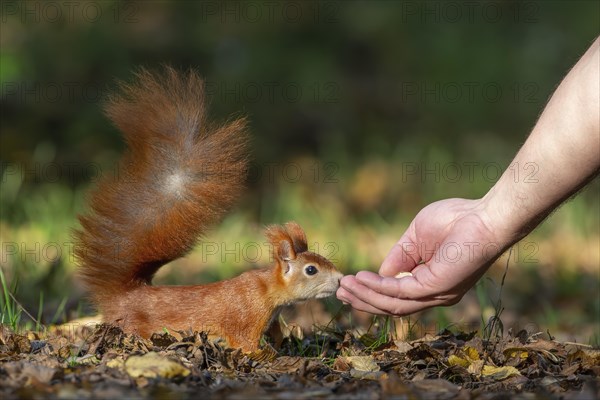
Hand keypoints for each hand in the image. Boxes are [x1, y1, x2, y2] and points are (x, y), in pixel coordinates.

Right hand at [336, 198, 507, 315]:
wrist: (485, 216)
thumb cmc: (456, 220)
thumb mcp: (416, 239)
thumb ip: (399, 257)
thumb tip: (379, 273)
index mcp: (431, 284)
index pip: (397, 297)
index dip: (371, 292)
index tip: (349, 283)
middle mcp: (434, 295)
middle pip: (392, 307)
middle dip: (364, 301)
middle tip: (340, 294)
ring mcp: (436, 295)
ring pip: (394, 305)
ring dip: (366, 296)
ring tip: (344, 287)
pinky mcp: (436, 288)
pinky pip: (400, 292)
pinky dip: (377, 287)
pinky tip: (361, 279)